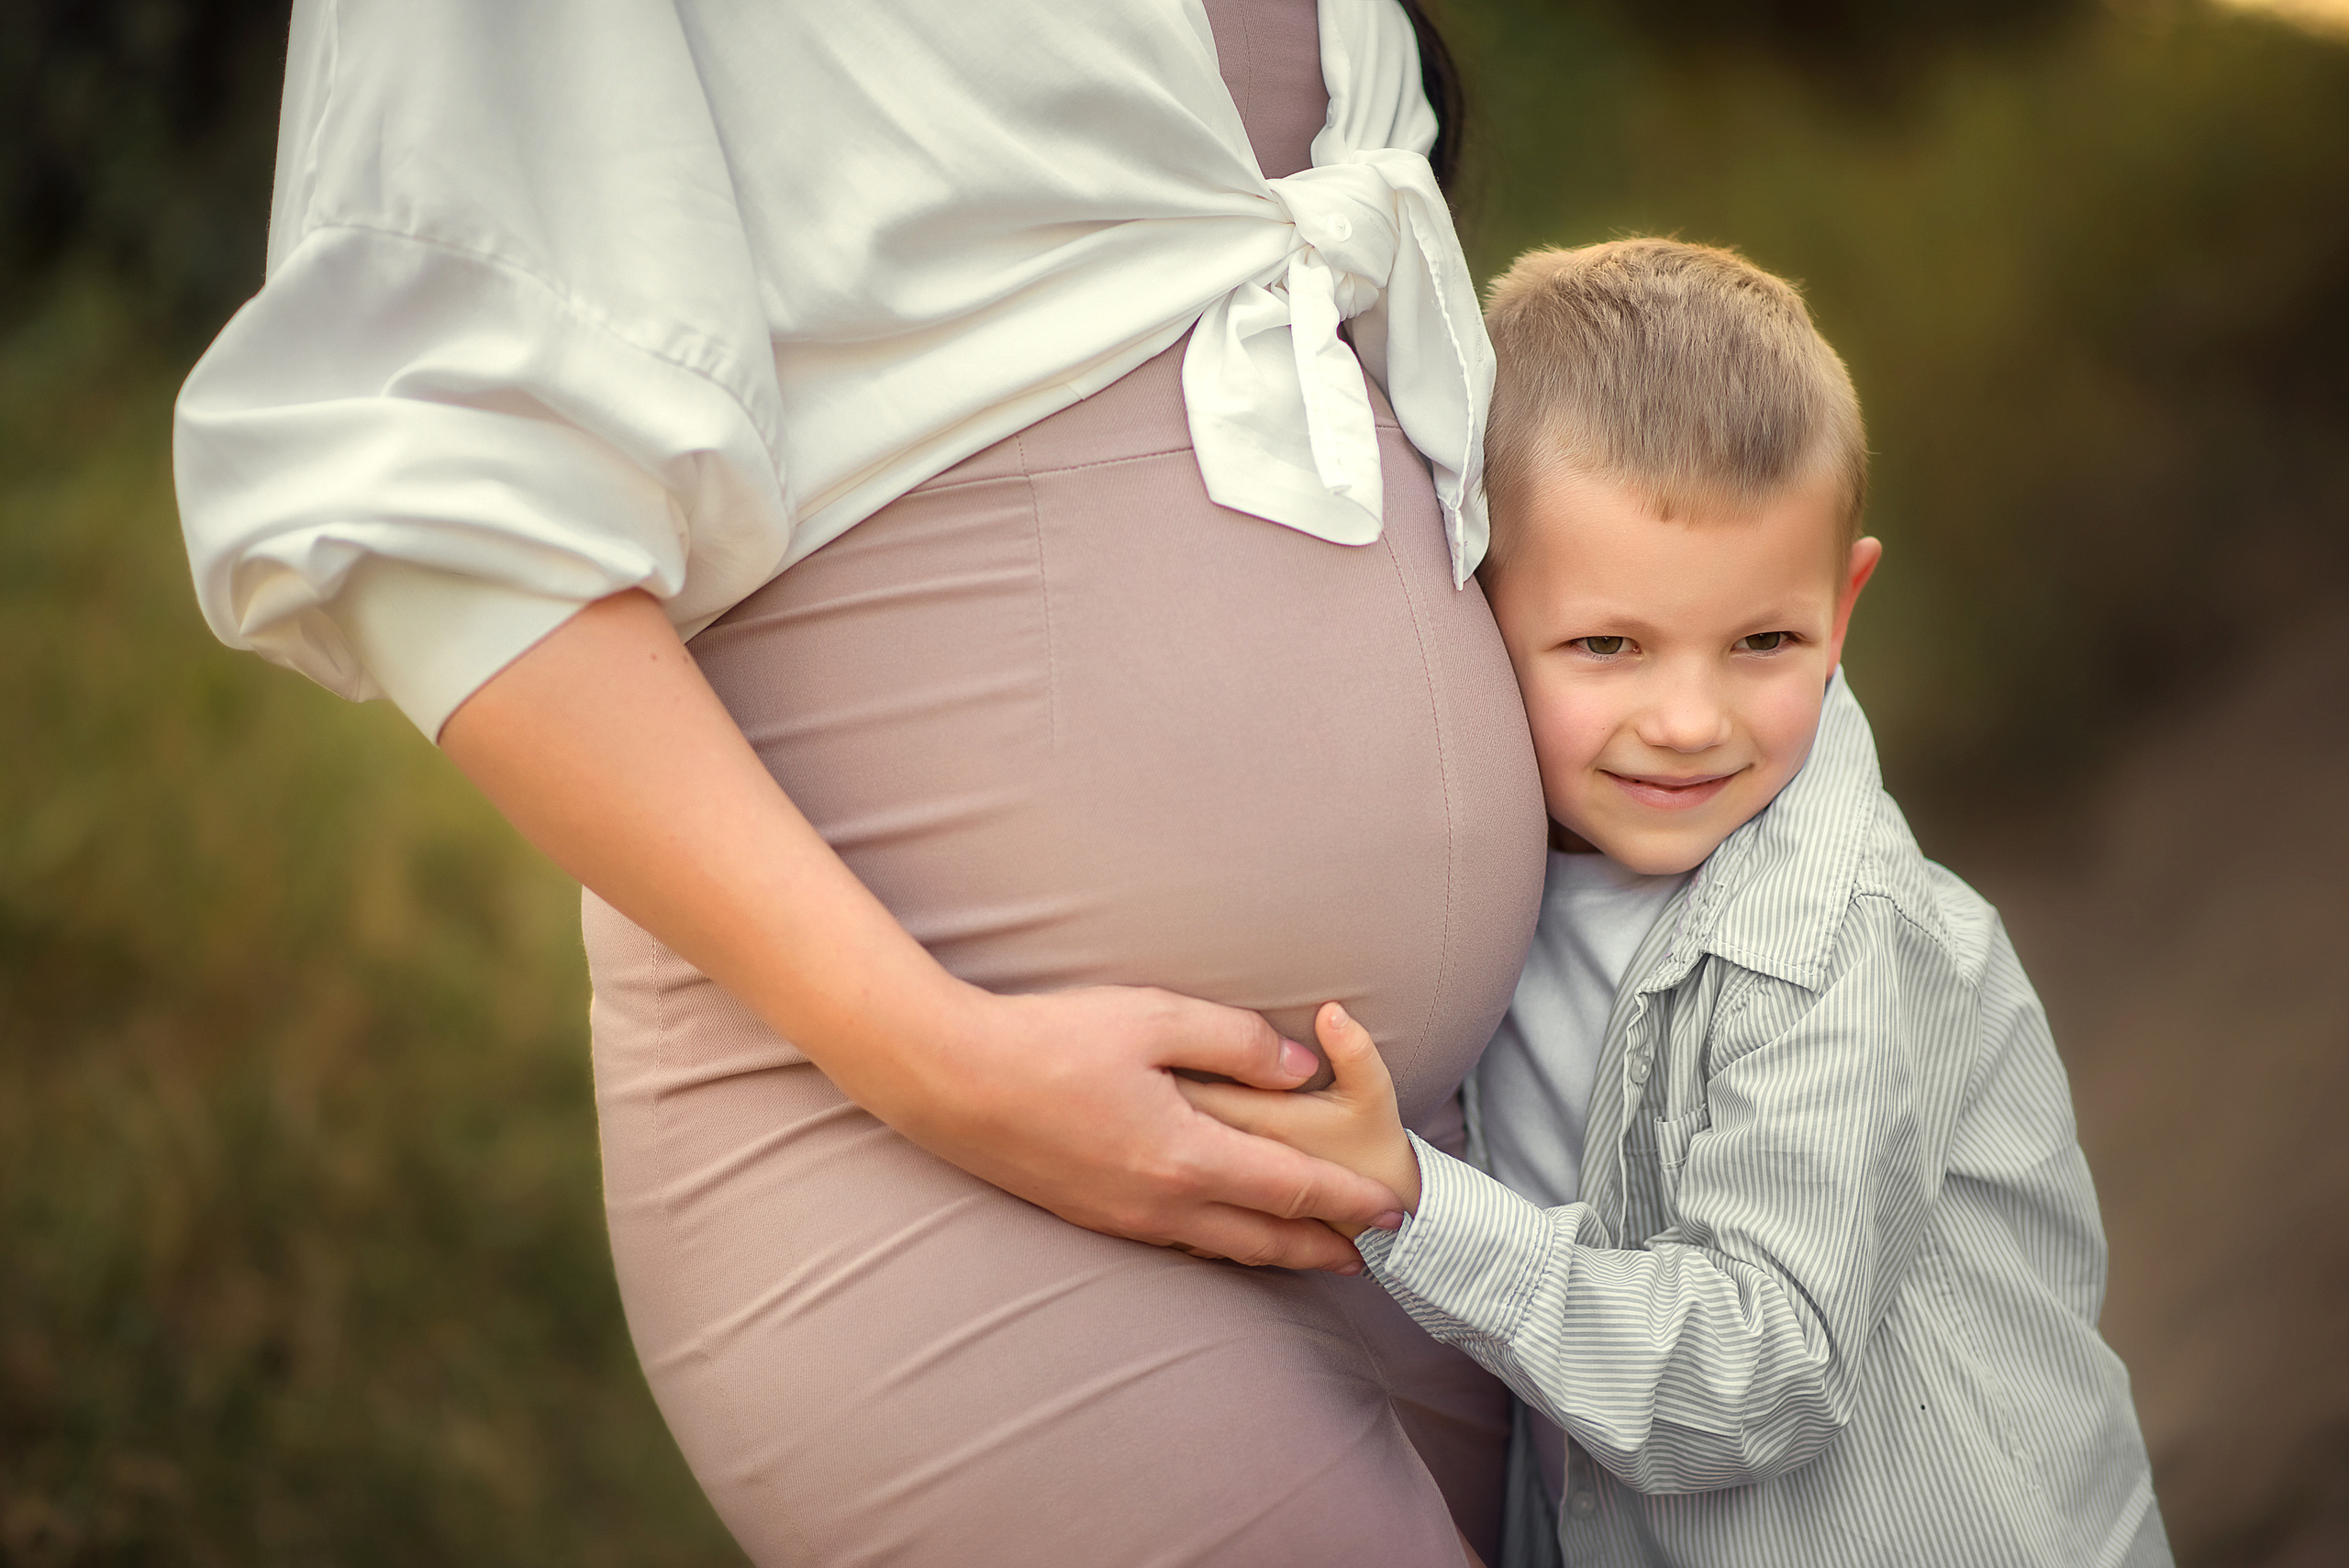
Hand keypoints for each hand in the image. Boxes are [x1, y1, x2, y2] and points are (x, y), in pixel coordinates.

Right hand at [443, 591, 1395, 1273]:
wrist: (944, 1078)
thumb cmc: (1047, 1039)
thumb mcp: (1151, 1018)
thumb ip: (1234, 1041)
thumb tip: (1298, 1064)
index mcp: (1184, 1155)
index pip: (1290, 1191)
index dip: (1348, 1202)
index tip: (1393, 1208)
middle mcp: (1159, 1203)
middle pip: (1263, 1238)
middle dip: (1323, 1249)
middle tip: (1371, 1256)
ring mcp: (1121, 1219)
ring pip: (1219, 1248)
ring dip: (1274, 1252)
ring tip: (1313, 1254)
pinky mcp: (1089, 1215)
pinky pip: (1175, 1241)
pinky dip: (1218, 1243)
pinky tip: (1223, 1233)